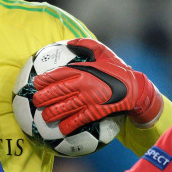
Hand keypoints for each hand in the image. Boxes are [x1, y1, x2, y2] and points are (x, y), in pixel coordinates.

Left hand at [32, 38, 162, 134]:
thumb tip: (69, 42)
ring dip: (52, 113)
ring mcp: (89, 99)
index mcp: (83, 70)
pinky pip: (78, 120)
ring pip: (65, 107)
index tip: (36, 82)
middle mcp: (83, 85)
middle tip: (36, 101)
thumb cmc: (117, 69)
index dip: (45, 79)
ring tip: (45, 117)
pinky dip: (69, 125)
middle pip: (57, 92)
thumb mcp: (103, 52)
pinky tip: (62, 129)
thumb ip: (86, 45)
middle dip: (43, 97)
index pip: (58, 74)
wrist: (135, 89)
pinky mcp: (95, 112)